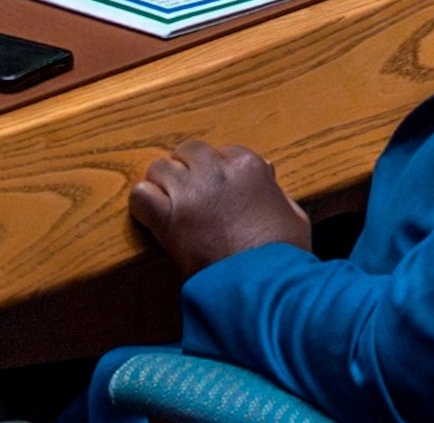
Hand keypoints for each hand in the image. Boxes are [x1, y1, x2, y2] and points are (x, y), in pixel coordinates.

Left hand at [131, 141, 311, 276]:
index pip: (223, 151)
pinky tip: (154, 217)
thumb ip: (275, 191)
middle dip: (187, 169)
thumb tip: (267, 178)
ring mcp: (190, 193)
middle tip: (190, 194)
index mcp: (249, 166)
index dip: (217, 171)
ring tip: (170, 205)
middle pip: (188, 151)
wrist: (262, 282)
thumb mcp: (292, 212)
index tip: (216, 189)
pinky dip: (143, 204)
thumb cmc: (283, 252)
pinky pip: (141, 195)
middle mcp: (217, 172)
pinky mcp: (168, 219)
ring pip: (160, 168)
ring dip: (163, 184)